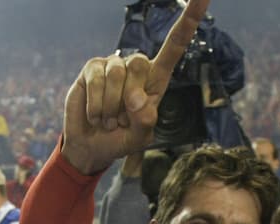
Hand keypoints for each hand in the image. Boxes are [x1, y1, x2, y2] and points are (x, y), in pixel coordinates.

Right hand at [60, 0, 208, 174]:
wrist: (91, 147)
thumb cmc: (121, 139)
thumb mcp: (141, 138)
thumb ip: (145, 122)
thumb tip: (136, 99)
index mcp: (156, 78)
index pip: (175, 45)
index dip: (188, 20)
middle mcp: (135, 67)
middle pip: (139, 62)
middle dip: (129, 97)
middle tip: (122, 119)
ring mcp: (112, 65)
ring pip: (116, 75)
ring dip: (111, 108)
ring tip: (108, 120)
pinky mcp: (92, 69)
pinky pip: (97, 81)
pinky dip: (96, 106)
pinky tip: (95, 116)